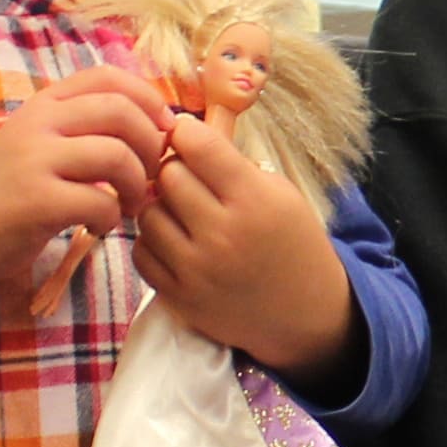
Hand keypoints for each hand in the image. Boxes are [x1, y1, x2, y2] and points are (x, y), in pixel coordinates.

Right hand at [0, 71, 170, 309]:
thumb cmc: (11, 190)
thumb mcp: (40, 141)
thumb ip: (85, 125)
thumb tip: (159, 123)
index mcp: (43, 103)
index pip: (107, 76)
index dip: (148, 98)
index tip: (163, 129)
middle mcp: (38, 122)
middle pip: (121, 112)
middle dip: (151, 144)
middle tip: (150, 175)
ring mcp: (35, 160)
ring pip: (116, 155)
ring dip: (136, 185)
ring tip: (126, 205)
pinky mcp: (37, 201)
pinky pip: (100, 201)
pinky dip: (112, 218)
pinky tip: (98, 226)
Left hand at [131, 118, 355, 373]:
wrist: (305, 313)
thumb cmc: (293, 243)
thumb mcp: (280, 193)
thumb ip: (233, 165)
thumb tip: (181, 137)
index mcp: (254, 200)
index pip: (196, 144)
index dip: (186, 132)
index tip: (188, 136)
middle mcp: (223, 234)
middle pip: (167, 175)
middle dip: (174, 168)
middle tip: (188, 176)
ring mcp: (197, 269)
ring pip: (148, 213)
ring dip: (160, 206)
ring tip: (182, 211)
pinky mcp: (180, 297)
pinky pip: (141, 252)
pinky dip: (153, 241)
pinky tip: (175, 240)